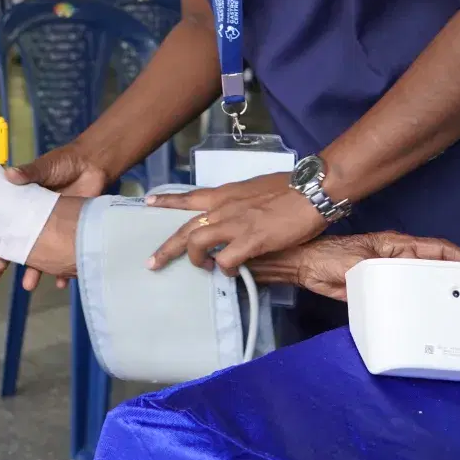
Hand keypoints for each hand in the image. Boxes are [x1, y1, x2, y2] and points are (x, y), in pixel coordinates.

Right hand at [0, 144, 114, 292]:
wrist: (94, 165)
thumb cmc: (64, 164)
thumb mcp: (44, 166)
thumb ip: (29, 173)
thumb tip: (8, 174)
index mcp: (22, 206)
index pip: (2, 227)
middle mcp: (34, 222)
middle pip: (14, 247)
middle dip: (0, 267)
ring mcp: (52, 231)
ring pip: (39, 256)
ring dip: (33, 272)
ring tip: (28, 286)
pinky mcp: (71, 234)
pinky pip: (66, 256)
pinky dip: (65, 271)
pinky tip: (62, 283)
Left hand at [145, 174, 326, 275]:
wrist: (311, 189)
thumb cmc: (290, 187)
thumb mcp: (257, 188)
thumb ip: (241, 201)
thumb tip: (239, 211)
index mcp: (226, 194)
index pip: (189, 197)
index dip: (168, 201)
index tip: (148, 203)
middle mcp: (224, 208)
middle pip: (185, 228)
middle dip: (167, 248)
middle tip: (152, 263)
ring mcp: (235, 224)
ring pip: (197, 243)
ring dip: (196, 260)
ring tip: (204, 268)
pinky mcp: (250, 240)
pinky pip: (226, 260)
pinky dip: (224, 269)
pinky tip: (230, 272)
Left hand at [248, 232, 459, 300]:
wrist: (305, 268)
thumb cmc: (329, 256)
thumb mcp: (360, 263)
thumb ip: (383, 272)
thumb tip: (408, 282)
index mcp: (397, 246)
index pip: (437, 248)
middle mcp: (398, 259)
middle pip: (436, 266)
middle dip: (458, 277)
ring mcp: (391, 276)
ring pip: (423, 284)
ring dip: (440, 293)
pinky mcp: (381, 292)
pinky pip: (406, 299)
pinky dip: (419, 307)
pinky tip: (428, 320)